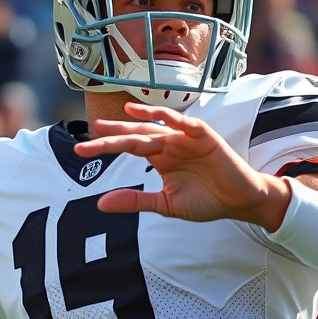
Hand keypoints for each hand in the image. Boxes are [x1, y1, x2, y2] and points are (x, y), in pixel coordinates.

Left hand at [74, 103, 289, 229]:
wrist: (238, 202)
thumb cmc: (205, 201)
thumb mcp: (165, 204)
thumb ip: (135, 201)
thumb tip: (101, 203)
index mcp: (158, 157)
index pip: (126, 148)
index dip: (104, 147)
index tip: (79, 150)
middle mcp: (168, 143)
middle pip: (136, 134)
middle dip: (114, 133)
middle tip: (91, 131)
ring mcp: (185, 138)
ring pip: (157, 126)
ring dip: (140, 119)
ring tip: (121, 115)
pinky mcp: (204, 137)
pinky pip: (186, 124)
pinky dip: (172, 118)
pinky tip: (155, 114)